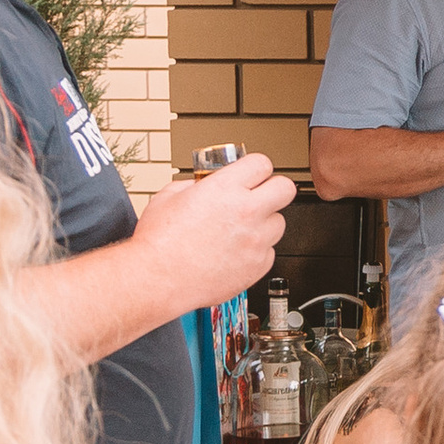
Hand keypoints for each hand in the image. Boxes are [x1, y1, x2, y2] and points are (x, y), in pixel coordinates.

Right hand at [131, 156, 293, 314]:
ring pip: (279, 222)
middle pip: (286, 188)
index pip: (262, 164)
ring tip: (239, 230)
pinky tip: (235, 252)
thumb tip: (204, 183)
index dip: (255, 168)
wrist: (158, 279)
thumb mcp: (169, 196)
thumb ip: (195, 184)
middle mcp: (246, 212)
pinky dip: (256, 251)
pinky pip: (269, 251)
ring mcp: (256, 240)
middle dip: (273, 189)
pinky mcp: (258, 265)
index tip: (251, 175)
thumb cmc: (159, 242)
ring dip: (264, 223)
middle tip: (260, 196)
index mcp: (225, 189)